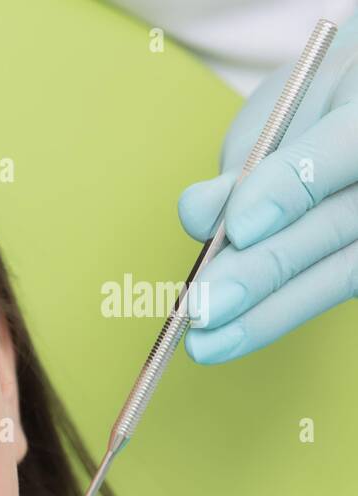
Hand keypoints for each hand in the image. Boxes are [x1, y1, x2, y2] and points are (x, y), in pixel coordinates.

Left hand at [178, 17, 357, 363]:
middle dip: (264, 269)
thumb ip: (246, 164)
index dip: (291, 187)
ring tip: (206, 344)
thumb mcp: (278, 114)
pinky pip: (334, 285)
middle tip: (203, 308)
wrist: (356, 109)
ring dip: (268, 313)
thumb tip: (199, 217)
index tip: (238, 227)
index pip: (346, 144)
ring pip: (341, 270)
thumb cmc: (314, 105)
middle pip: (337, 225)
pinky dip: (277, 313)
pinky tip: (230, 338)